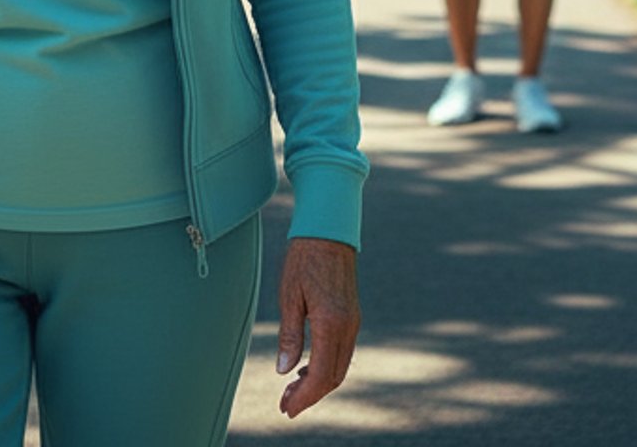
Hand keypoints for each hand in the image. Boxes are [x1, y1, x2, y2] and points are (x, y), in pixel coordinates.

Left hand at [276, 236, 359, 417]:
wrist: (329, 228)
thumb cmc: (304, 258)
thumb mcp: (290, 295)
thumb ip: (290, 336)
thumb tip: (284, 371)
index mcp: (332, 323)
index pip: (321, 375)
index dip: (305, 397)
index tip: (286, 409)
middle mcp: (348, 326)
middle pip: (334, 376)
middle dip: (311, 395)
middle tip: (286, 404)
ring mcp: (353, 321)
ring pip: (340, 366)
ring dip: (319, 383)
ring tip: (292, 389)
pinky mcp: (352, 315)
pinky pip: (342, 351)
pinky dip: (327, 367)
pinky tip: (307, 366)